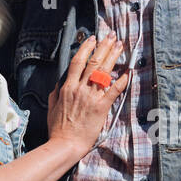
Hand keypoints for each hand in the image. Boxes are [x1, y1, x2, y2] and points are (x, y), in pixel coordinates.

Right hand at [46, 35, 129, 154]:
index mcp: (67, 87)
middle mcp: (80, 89)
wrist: (65, 144)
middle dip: (104, 47)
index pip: (78, 62)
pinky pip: (114, 91)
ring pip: (104, 72)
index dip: (86, 48)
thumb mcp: (52, 107)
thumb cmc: (58, 128)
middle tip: (111, 36)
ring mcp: (91, 97)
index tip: (93, 39)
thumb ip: (56, 92)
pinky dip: (122, 80)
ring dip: (113, 57)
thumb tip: (60, 83)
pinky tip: (128, 72)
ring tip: (120, 46)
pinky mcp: (101, 107)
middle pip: (93, 62)